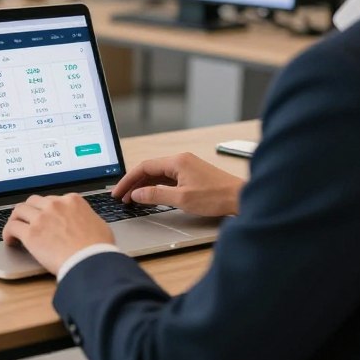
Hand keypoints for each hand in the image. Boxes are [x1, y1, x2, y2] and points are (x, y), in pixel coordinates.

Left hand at [3, 194, 113, 274]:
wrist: (91, 262)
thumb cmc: (99, 249)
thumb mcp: (98, 224)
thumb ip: (86, 218)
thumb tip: (83, 223)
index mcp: (72, 201)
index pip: (52, 200)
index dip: (46, 209)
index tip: (44, 217)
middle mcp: (55, 205)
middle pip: (34, 202)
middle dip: (29, 211)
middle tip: (26, 220)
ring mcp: (41, 218)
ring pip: (20, 210)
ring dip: (16, 219)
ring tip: (15, 229)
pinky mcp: (31, 234)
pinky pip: (12, 227)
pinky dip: (8, 232)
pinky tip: (10, 240)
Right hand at [112, 152, 243, 217]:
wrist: (241, 198)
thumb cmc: (216, 197)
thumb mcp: (182, 199)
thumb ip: (156, 195)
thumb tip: (137, 194)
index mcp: (176, 161)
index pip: (144, 167)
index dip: (128, 180)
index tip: (119, 192)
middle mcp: (180, 160)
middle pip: (149, 169)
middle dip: (134, 184)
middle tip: (123, 198)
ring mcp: (186, 167)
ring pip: (158, 174)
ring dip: (145, 186)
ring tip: (133, 199)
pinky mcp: (191, 175)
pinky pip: (168, 178)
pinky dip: (157, 187)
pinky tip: (151, 196)